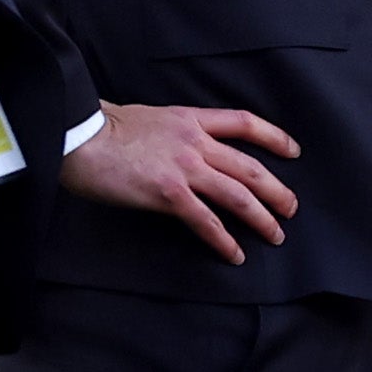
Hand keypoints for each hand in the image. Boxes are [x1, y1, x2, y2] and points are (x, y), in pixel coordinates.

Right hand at [59, 101, 297, 264]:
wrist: (78, 135)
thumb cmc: (103, 128)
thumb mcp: (150, 117)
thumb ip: (173, 132)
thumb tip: (182, 149)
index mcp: (190, 119)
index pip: (245, 123)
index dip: (274, 137)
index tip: (294, 151)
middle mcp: (195, 142)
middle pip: (251, 167)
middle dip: (277, 190)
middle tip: (291, 209)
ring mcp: (184, 167)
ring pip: (237, 194)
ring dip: (261, 218)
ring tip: (275, 235)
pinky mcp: (168, 193)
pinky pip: (205, 221)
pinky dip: (224, 240)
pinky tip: (234, 254)